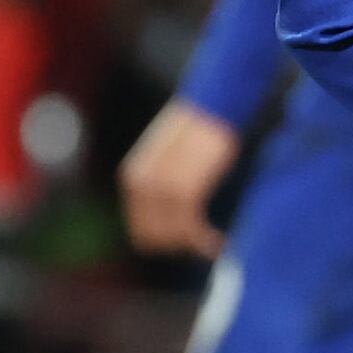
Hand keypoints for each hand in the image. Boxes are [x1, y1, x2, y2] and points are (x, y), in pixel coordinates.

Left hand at [123, 98, 245, 257]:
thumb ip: (164, 183)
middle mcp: (140, 186)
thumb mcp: (170, 158)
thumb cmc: (199, 131)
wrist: (214, 107)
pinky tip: (219, 241)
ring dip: (195, 244)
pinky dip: (205, 239)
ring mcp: (160, 188)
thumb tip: (179, 212)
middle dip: (180, 245)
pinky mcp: (184, 189)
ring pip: (173, 236)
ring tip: (217, 243)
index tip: (193, 240)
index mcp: (133, 179)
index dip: (167, 241)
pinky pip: (191, 227)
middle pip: (153, 238)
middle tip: (206, 243)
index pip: (141, 231)